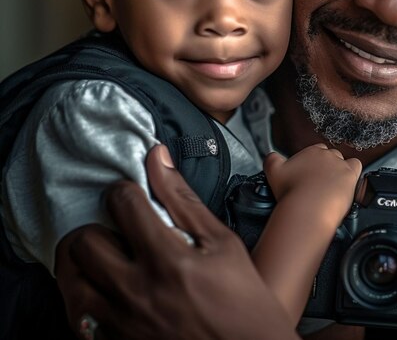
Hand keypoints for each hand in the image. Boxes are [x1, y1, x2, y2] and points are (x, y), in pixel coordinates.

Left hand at [62, 145, 299, 339]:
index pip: (122, 204)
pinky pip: (76, 318)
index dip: (124, 190)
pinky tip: (104, 290)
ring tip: (105, 256)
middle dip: (97, 224)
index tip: (131, 195)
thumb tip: (157, 157)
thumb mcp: (222, 243)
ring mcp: (121, 324)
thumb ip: (183, 200)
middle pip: (83, 241)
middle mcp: (136, 291)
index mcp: (167, 258)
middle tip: (114, 227)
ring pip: (70, 281)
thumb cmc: (242, 300)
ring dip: (83, 261)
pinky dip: (83, 297)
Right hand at [264, 144, 361, 224]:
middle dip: (326, 167)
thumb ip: (272, 159)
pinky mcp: (350, 176)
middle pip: (331, 157)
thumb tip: (272, 156)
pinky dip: (354, 173)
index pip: (316, 150)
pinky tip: (347, 183)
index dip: (314, 163)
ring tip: (333, 185)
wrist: (306, 208)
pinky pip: (357, 167)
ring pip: (344, 161)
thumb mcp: (272, 171)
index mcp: (311, 151)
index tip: (310, 174)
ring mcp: (340, 165)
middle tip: (320, 183)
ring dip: (340, 170)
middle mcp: (327, 155)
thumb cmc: (291, 192)